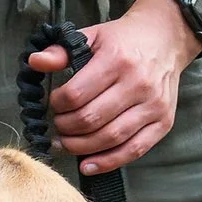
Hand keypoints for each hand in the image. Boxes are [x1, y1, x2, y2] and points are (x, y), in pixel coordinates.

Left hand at [26, 0, 201, 175]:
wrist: (166, 38)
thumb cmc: (124, 40)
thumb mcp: (92, 36)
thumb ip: (62, 51)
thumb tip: (35, 62)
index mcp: (117, 60)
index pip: (76, 95)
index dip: (57, 105)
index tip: (54, 104)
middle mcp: (138, 84)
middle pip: (90, 120)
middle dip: (65, 128)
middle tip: (58, 126)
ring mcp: (153, 105)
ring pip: (110, 138)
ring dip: (80, 147)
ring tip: (66, 143)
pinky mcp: (163, 122)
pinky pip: (134, 150)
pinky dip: (108, 162)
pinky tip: (88, 165)